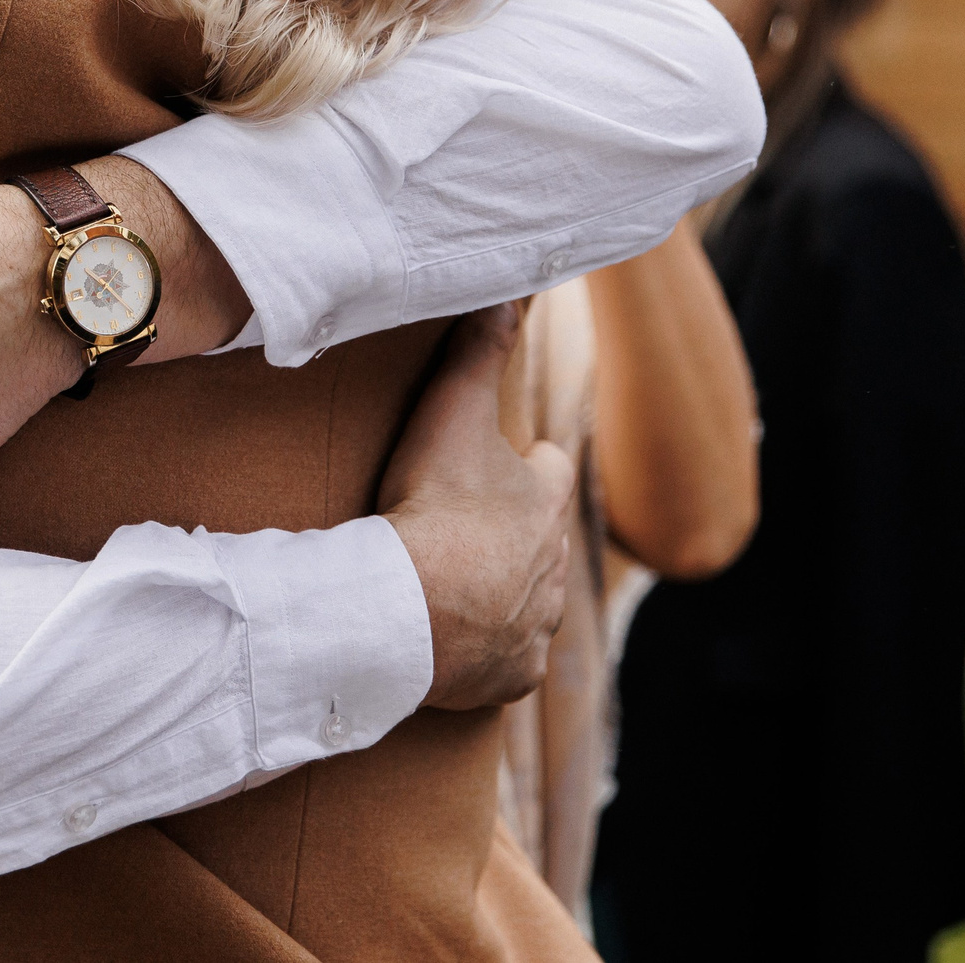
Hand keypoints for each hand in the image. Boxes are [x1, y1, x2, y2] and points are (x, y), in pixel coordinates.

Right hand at [378, 303, 578, 710]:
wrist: (409, 608)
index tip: (498, 460)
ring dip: (500, 593)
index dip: (524, 461)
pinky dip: (484, 654)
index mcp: (546, 502)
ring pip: (528, 603)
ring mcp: (536, 626)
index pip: (548, 468)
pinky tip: (453, 645)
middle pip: (540, 540)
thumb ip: (479, 349)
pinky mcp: (512, 677)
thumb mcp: (452, 411)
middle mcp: (555, 567)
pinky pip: (505, 664)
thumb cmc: (433, 506)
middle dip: (512, 532)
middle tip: (461, 525)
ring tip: (454, 587)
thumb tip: (515, 287)